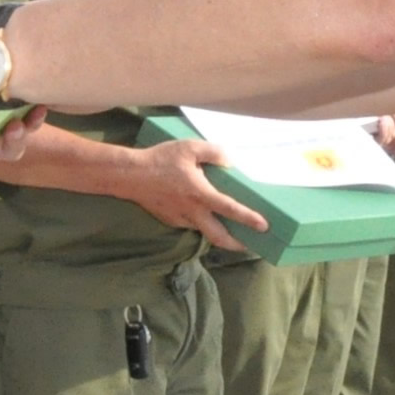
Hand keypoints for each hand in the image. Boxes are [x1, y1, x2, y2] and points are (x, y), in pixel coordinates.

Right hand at [120, 136, 267, 251]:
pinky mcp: (170, 220)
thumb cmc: (160, 160)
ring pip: (203, 230)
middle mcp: (193, 211)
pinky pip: (190, 224)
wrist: (130, 175)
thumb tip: (230, 161)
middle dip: (235, 245)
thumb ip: (213, 153)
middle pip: (218, 236)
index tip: (264, 226)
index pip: (230, 209)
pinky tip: (200, 213)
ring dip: (218, 233)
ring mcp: (180, 218)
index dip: (248, 219)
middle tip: (248, 246)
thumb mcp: (189, 148)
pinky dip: (200, 222)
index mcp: (201, 194)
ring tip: (229, 229)